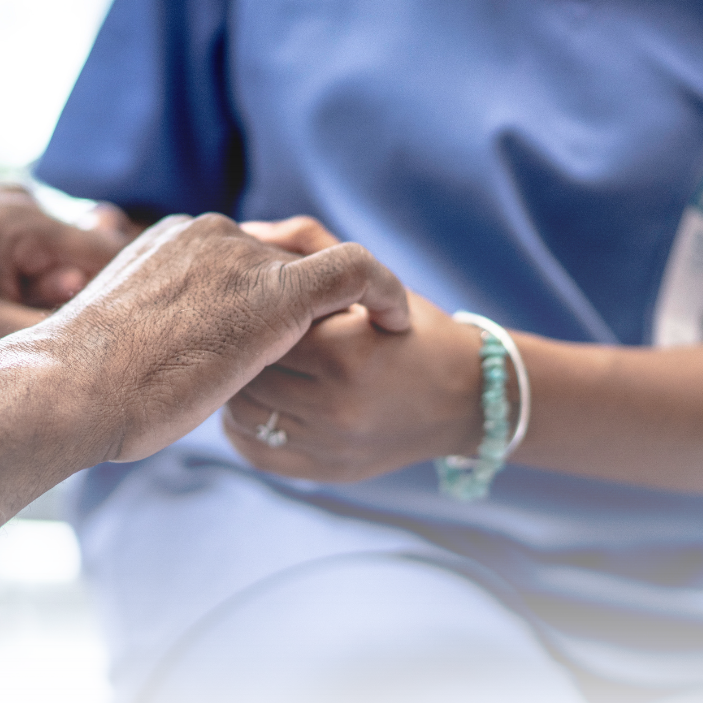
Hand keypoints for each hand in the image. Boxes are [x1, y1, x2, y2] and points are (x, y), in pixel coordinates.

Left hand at [0, 185, 125, 368]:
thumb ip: (53, 321)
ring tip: (6, 305)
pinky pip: (43, 243)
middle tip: (30, 318)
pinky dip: (36, 273)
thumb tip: (114, 322)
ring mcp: (8, 196)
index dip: (123, 291)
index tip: (134, 327)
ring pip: (66, 249)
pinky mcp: (0, 207)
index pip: (105, 252)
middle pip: (87, 252)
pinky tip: (1, 292)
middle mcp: (19, 196)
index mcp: (19, 220)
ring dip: (54, 284)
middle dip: (74, 292)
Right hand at [25, 214, 410, 463]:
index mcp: (174, 240)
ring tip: (370, 340)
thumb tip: (155, 357)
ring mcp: (243, 259)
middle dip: (305, 299)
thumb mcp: (120, 340)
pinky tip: (397, 323)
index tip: (281, 336)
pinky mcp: (276, 292)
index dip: (264, 296)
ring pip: (315, 269)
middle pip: (279, 259)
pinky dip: (383, 290)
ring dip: (343, 305)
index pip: (239, 258)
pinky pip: (355, 271)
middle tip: (338, 341)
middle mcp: (211, 235)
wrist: (73, 388)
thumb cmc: (83, 385)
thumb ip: (155, 329)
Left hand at [225, 217, 487, 481]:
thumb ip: (311, 246)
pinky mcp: (326, 472)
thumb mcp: (373, 280)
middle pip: (247, 373)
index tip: (249, 303)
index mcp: (347, 352)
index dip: (249, 312)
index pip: (262, 327)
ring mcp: (330, 445)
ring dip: (237, 388)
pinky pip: (255, 450)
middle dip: (238, 350)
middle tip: (236, 334)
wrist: (467, 397)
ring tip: (247, 367)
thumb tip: (248, 230)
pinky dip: (243, 427)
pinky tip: (257, 404)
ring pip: (243, 414)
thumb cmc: (414, 330)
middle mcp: (337, 405)